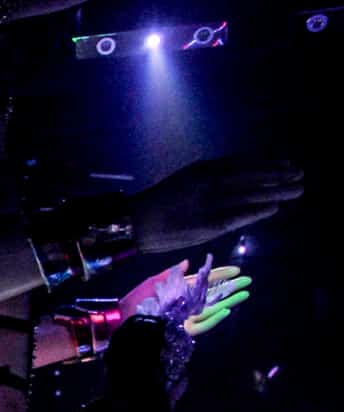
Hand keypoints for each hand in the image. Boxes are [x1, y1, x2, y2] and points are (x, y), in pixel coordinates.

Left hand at [121, 260, 250, 334]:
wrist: (121, 323)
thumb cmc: (134, 303)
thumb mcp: (151, 284)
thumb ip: (172, 273)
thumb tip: (189, 261)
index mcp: (178, 291)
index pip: (203, 281)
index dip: (219, 275)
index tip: (235, 269)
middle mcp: (184, 304)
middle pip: (212, 294)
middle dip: (230, 287)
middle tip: (247, 281)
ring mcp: (185, 317)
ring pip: (212, 308)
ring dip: (228, 300)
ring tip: (245, 293)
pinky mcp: (183, 331)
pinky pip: (203, 325)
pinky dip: (215, 319)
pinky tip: (227, 310)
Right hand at [133, 159, 302, 254]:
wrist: (135, 224)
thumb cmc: (157, 205)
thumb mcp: (185, 181)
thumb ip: (209, 180)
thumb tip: (234, 181)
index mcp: (205, 169)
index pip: (244, 164)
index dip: (268, 164)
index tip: (286, 164)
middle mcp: (211, 182)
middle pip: (253, 177)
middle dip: (278, 176)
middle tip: (300, 176)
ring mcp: (211, 202)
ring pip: (252, 194)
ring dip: (276, 192)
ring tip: (297, 190)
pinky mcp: (210, 223)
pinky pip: (240, 214)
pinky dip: (259, 210)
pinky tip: (275, 208)